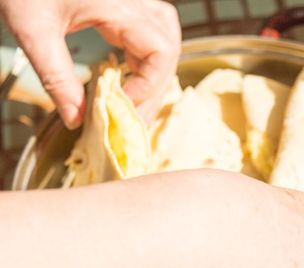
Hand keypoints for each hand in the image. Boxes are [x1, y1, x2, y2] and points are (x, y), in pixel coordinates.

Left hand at [0, 0, 180, 127]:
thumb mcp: (35, 33)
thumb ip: (57, 78)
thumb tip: (76, 119)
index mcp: (118, 6)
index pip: (160, 52)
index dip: (148, 85)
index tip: (121, 104)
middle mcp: (133, 1)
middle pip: (168, 49)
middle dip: (153, 89)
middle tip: (129, 116)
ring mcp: (131, 1)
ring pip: (166, 39)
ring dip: (155, 73)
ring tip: (133, 98)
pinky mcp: (123, 5)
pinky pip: (151, 34)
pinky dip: (145, 60)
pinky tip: (128, 76)